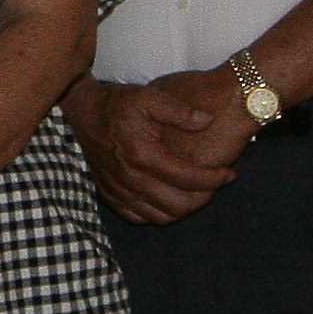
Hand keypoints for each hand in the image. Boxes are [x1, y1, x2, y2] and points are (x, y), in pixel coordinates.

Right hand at [72, 70, 244, 223]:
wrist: (83, 111)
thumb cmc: (118, 103)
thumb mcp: (150, 96)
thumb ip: (180, 110)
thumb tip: (207, 121)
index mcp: (142, 155)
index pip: (187, 178)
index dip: (214, 179)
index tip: (229, 173)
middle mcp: (129, 177)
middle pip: (176, 205)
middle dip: (202, 198)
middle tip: (213, 185)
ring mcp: (117, 189)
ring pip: (158, 216)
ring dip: (182, 209)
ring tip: (194, 193)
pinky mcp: (108, 194)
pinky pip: (137, 217)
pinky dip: (156, 213)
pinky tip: (167, 198)